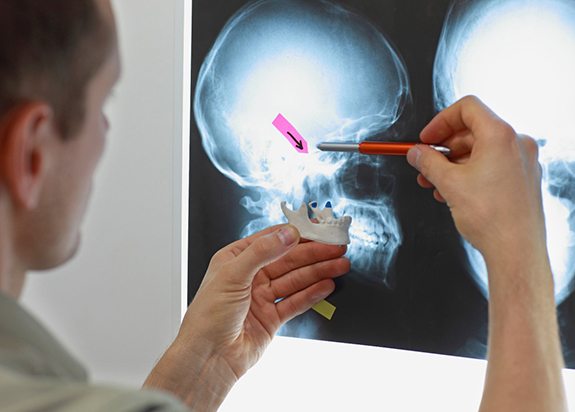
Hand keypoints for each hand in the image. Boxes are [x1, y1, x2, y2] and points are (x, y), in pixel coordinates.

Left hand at [144, 224, 349, 409]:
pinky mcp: (271, 317)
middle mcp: (249, 276)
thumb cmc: (208, 317)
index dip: (296, 234)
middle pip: (288, 260)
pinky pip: (296, 301)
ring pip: (295, 279)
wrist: (209, 358)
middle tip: (337, 248)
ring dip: (318, 272)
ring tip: (340, 265)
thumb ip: (262, 252)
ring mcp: (261, 297)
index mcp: (235, 259)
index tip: (318, 229)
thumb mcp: (232, 275)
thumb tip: (287, 233)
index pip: (271, 240)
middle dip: (314, 253)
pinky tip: (327, 285)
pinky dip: (313, 294)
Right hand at [406, 95, 545, 262]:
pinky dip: (469, 173)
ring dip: (452, 164)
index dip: (441, 121)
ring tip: (433, 182)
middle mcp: (516, 144)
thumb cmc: (492, 218)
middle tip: (424, 161)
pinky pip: (491, 166)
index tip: (426, 138)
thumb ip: (428, 162)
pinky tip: (451, 191)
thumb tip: (417, 153)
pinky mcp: (522, 180)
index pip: (467, 108)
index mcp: (500, 136)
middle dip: (443, 147)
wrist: (515, 250)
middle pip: (472, 131)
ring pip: (480, 151)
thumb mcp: (448, 183)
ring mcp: (521, 163)